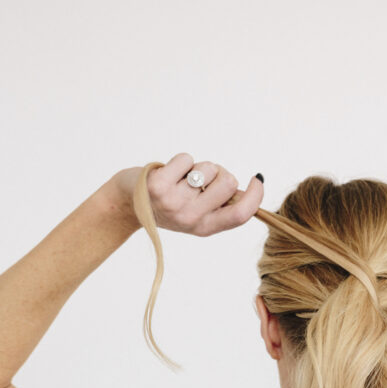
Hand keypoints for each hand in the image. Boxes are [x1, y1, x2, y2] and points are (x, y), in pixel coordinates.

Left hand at [111, 153, 264, 237]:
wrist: (130, 203)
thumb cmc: (170, 203)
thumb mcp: (197, 212)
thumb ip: (221, 204)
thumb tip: (251, 186)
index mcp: (205, 228)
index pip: (240, 215)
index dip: (255, 195)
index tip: (256, 179)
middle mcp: (191, 219)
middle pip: (228, 183)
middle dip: (219, 173)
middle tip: (202, 179)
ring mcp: (174, 203)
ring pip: (208, 168)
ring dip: (198, 167)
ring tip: (182, 178)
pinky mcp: (158, 186)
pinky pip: (187, 159)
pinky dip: (181, 160)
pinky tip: (170, 173)